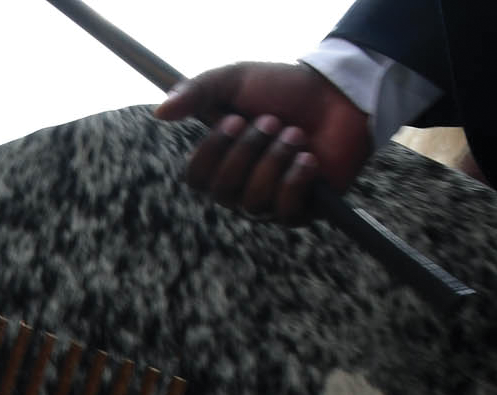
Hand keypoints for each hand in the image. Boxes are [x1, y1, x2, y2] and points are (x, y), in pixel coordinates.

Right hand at [154, 61, 372, 223]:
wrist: (338, 94)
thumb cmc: (284, 89)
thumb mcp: (235, 81)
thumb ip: (196, 92)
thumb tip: (159, 112)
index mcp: (221, 162)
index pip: (196, 178)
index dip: (213, 152)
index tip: (234, 120)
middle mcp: (240, 189)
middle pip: (224, 191)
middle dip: (249, 152)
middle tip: (274, 122)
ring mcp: (269, 204)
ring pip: (254, 200)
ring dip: (276, 161)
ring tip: (297, 135)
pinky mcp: (300, 211)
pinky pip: (284, 210)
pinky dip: (296, 180)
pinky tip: (309, 158)